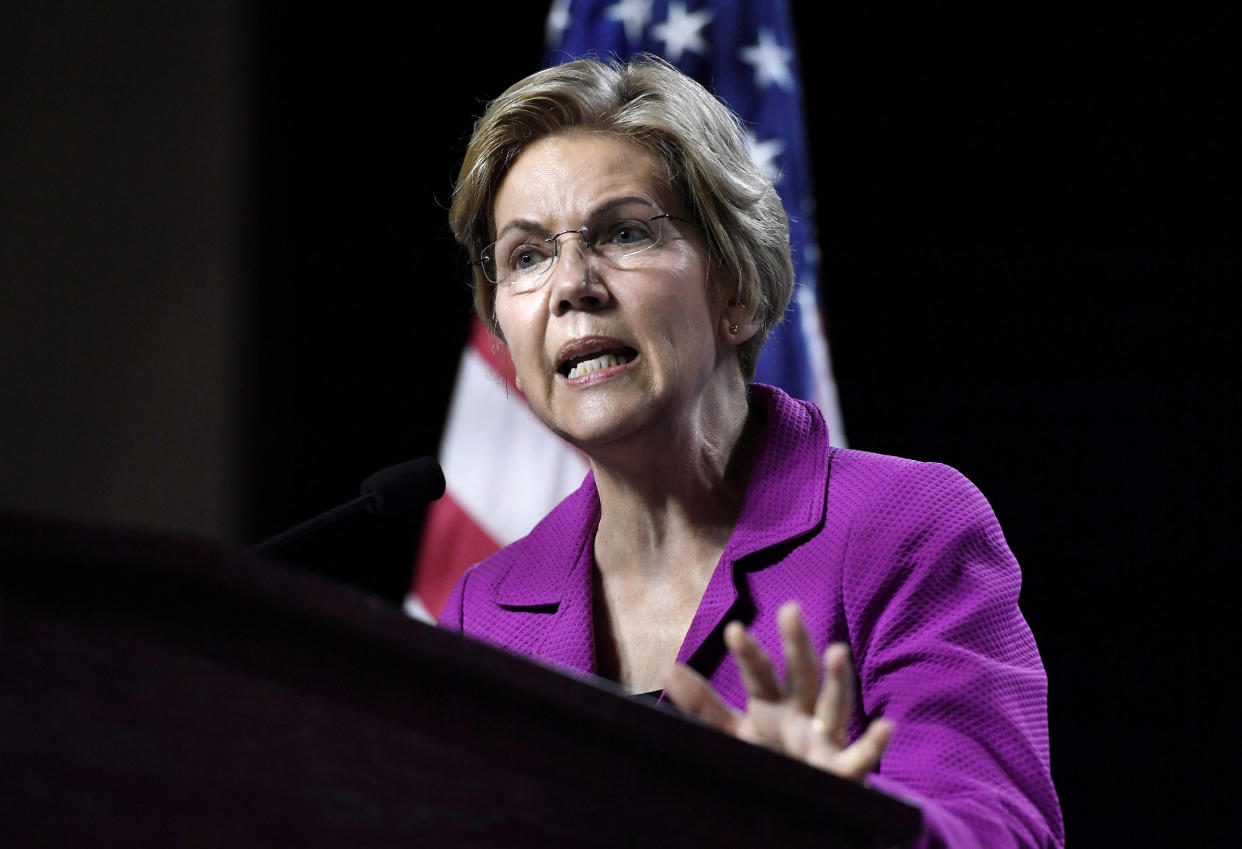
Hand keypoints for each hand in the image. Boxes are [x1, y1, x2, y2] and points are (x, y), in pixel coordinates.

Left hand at [663, 602, 892, 781]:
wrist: (796, 806)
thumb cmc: (768, 759)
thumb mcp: (731, 733)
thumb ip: (702, 704)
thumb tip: (666, 665)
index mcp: (772, 704)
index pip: (758, 673)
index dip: (748, 653)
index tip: (734, 630)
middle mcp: (801, 714)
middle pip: (799, 673)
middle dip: (796, 643)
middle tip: (790, 609)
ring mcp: (823, 739)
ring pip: (833, 705)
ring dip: (837, 679)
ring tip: (838, 651)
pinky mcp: (840, 771)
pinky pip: (860, 759)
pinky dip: (873, 745)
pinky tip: (886, 728)